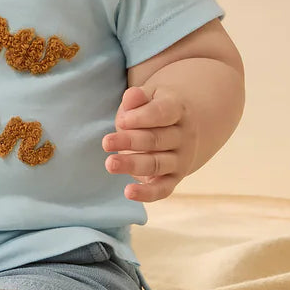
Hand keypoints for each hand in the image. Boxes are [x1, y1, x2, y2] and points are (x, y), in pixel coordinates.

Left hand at [102, 84, 196, 202]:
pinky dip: (147, 193)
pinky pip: (162, 189)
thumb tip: (131, 96)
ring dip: (133, 165)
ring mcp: (180, 159)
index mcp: (179, 110)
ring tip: (110, 164)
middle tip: (105, 142)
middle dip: (130, 141)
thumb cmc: (155, 108)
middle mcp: (184, 137)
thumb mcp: (149, 96)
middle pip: (157, 140)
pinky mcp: (173, 179)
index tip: (121, 121)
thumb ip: (138, 98)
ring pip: (156, 164)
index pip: (163, 113)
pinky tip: (128, 192)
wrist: (181, 127)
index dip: (142, 117)